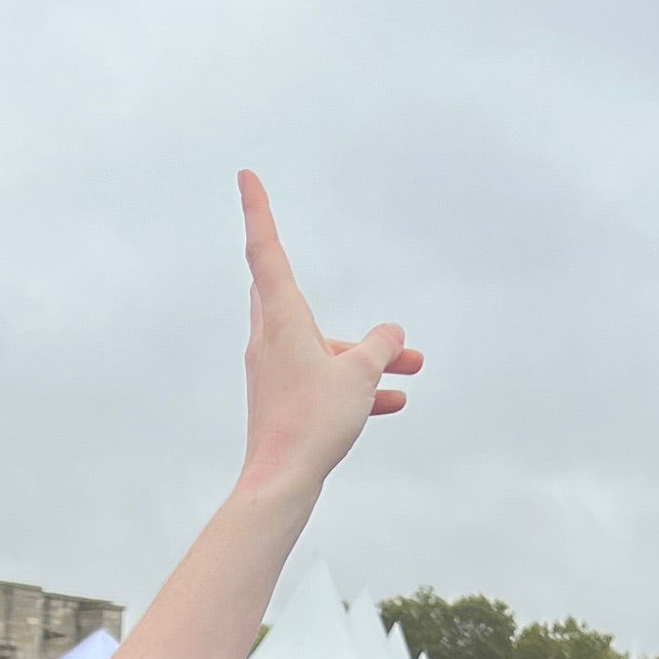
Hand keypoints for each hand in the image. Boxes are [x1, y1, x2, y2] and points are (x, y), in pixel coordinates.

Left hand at [236, 171, 420, 502]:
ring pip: (321, 345)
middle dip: (322, 287)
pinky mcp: (282, 401)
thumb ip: (380, 347)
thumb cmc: (312, 422)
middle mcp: (270, 338)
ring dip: (364, 355)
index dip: (258, 210)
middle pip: (290, 295)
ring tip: (413, 367)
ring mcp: (274, 370)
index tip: (245, 177)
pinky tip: (391, 402)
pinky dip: (355, 385)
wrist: (281, 482)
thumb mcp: (359, 375)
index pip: (265, 249)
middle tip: (320, 274)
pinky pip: (323, 380)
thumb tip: (393, 334)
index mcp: (281, 317)